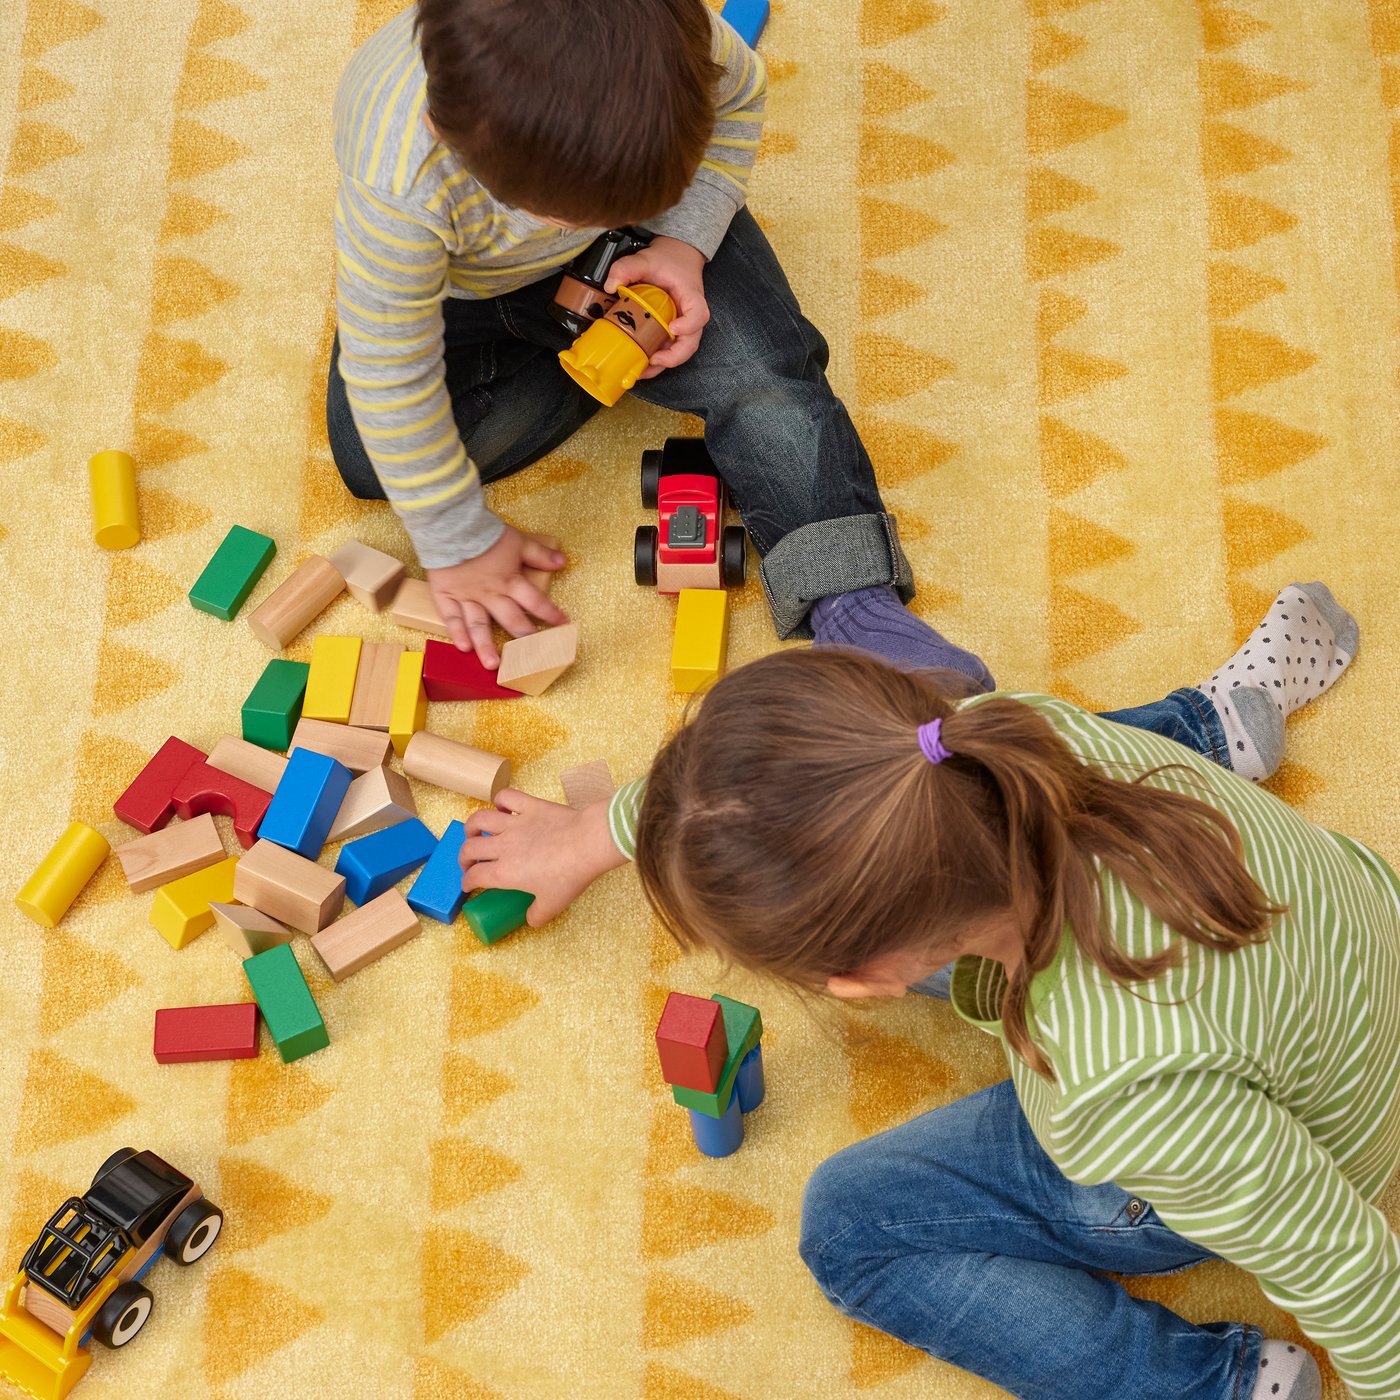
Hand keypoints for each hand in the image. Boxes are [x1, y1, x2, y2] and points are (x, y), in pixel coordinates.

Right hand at [427, 525, 566, 664]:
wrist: (451, 524)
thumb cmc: (485, 532)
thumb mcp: (518, 540)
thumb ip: (539, 554)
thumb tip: (563, 562)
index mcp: (510, 581)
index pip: (535, 602)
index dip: (551, 614)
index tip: (563, 626)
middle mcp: (491, 594)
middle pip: (510, 619)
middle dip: (524, 638)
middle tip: (532, 658)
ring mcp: (467, 597)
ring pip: (479, 625)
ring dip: (486, 646)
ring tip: (493, 665)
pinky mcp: (446, 594)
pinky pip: (451, 616)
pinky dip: (456, 632)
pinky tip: (463, 648)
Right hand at [459, 790, 629, 925]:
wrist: (588, 843)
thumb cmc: (570, 874)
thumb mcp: (553, 904)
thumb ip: (537, 915)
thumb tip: (531, 920)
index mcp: (505, 872)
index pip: (475, 877)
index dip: (467, 883)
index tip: (468, 885)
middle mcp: (503, 846)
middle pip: (469, 848)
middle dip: (463, 857)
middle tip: (469, 862)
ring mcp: (515, 823)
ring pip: (479, 820)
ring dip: (471, 827)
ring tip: (473, 832)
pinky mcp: (530, 806)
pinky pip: (506, 797)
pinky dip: (499, 800)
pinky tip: (502, 808)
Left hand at [606, 236, 708, 376]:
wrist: (677, 258)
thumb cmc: (669, 261)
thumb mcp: (647, 258)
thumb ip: (627, 267)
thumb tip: (611, 284)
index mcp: (691, 297)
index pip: (698, 315)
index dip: (688, 325)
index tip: (673, 327)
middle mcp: (690, 316)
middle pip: (691, 343)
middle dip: (673, 357)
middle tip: (654, 359)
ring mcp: (682, 327)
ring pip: (679, 352)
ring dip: (662, 364)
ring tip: (641, 370)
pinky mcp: (672, 333)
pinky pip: (668, 350)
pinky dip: (655, 361)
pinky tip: (640, 365)